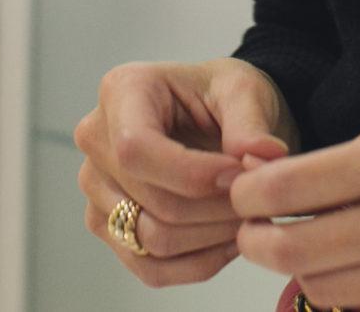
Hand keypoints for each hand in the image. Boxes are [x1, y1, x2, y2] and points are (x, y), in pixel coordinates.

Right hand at [74, 57, 296, 286]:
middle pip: (150, 201)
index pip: (136, 148)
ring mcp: (96, 187)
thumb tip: (262, 157)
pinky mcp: (107, 225)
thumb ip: (250, 124)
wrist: (217, 117)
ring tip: (247, 218)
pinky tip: (228, 241)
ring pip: (151, 240)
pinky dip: (197, 264)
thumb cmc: (222, 97)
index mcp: (122, 91)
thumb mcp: (244, 91)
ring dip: (209, 238)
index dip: (192, 174)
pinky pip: (150, 268)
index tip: (239, 176)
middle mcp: (96, 139)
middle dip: (215, 209)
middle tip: (258, 201)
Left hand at [227, 106, 359, 311]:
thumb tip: (280, 192)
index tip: (243, 194)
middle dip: (257, 241)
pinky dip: (359, 291)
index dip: (247, 196)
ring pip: (326, 289)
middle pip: (293, 249)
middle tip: (253, 231)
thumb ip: (349, 162)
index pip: (287, 188)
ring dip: (302, 270)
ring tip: (307, 246)